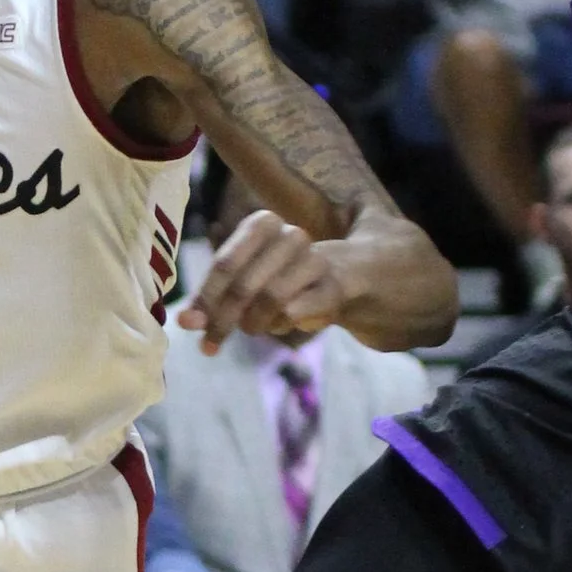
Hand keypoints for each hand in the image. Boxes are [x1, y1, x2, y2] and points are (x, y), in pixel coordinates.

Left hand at [183, 206, 450, 353]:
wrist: (386, 276)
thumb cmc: (310, 279)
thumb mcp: (267, 282)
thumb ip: (229, 297)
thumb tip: (186, 320)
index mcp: (269, 227)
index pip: (227, 259)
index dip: (206, 292)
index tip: (189, 322)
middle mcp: (292, 239)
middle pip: (242, 279)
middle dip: (221, 315)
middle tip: (209, 344)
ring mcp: (318, 262)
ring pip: (270, 295)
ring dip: (253, 322)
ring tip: (254, 331)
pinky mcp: (340, 287)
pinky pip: (302, 307)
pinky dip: (285, 322)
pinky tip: (285, 326)